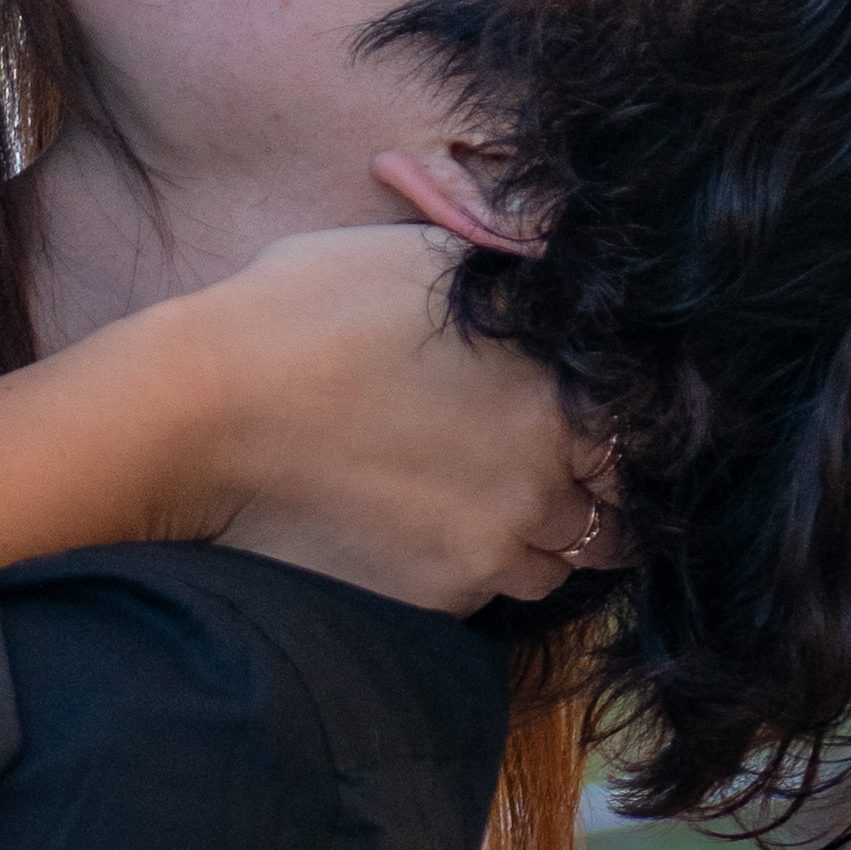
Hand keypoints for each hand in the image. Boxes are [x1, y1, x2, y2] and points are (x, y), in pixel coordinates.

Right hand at [189, 225, 615, 614]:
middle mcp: (543, 476)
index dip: (623, 435)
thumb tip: (558, 259)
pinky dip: (477, 570)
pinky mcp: (439, 596)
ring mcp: (493, 545)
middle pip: (613, 513)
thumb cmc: (305, 312)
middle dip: (592, 497)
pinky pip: (489, 595)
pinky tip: (432, 531)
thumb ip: (511, 269)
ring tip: (487, 508)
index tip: (598, 431)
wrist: (206, 412)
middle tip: (547, 475)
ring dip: (537, 541)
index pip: (644, 435)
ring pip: (557, 565)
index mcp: (556, 388)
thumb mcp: (423, 254)